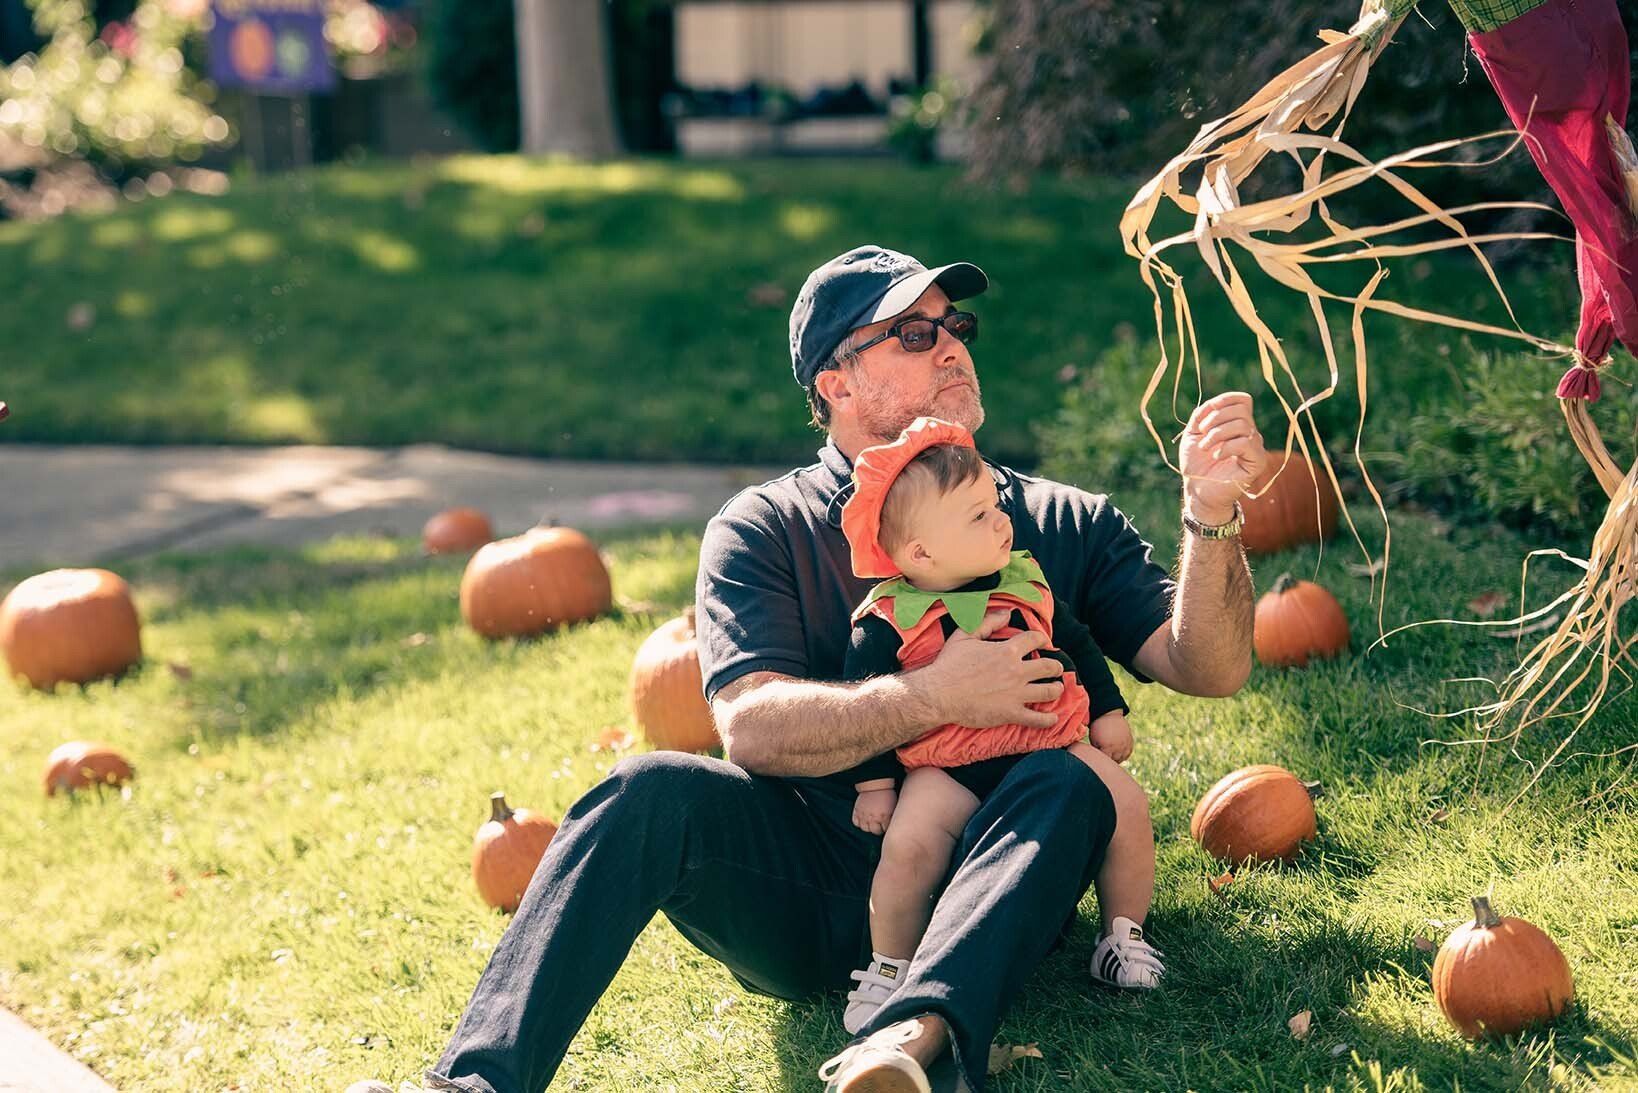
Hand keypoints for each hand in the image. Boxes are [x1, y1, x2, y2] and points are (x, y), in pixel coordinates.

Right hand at [852, 787, 896, 834]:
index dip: (886, 827)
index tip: (886, 825)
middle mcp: (873, 818)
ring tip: (871, 823)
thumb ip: (891, 817)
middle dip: (878, 829)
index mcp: (884, 817)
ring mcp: (864, 815)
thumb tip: (892, 825)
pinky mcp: (857, 811)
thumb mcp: (893, 807)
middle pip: (875, 831)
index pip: (885, 830)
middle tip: (879, 825)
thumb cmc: (886, 794)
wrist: (875, 785)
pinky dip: (859, 823)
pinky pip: (855, 822)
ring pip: (865, 829)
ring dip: (868, 827)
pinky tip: (863, 819)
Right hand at [908, 609, 1064, 728]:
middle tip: (1056, 669)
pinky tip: (1052, 717)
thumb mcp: (965, 635)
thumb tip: (1007, 613)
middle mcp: (1016, 671)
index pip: (1035, 639)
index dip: (1044, 639)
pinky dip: (1048, 719)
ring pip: (1049, 691)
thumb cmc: (949, 664)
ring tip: (1056, 688)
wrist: (939, 694)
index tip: (1046, 643)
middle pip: (1049, 667)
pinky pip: (1038, 718)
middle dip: (1056, 667)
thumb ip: (988, 622)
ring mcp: (1016, 694)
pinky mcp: (1011, 713)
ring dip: (1056, 689)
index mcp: (1007, 651)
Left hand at [1089, 710, 1134, 763]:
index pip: (1105, 762)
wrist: (1109, 715)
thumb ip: (1097, 752)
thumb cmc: (1098, 729)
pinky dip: (1123, 755)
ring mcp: (1125, 745)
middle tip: (1104, 756)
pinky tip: (1117, 752)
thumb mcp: (1094, 741)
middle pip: (1114, 761)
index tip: (1098, 759)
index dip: (1101, 762)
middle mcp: (1118, 747)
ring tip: (1110, 754)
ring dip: (1116, 759)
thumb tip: (1098, 762)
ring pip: (1122, 759)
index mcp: (1108, 747)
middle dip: (1108, 760)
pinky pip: (1127, 753)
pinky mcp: (1130, 742)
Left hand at [1178, 391, 1267, 524]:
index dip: (1224, 400)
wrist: (1198, 490)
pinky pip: (1247, 443)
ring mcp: (1255, 447)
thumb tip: (1212, 405)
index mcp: (1236, 423)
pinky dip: (1227, 447)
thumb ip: (1201, 415)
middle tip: (1202, 434)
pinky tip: (1216, 456)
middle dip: (1216, 418)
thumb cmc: (1196, 463)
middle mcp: (1249, 433)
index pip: (1242, 400)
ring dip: (1217, 434)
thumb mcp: (1192, 434)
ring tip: (1205, 447)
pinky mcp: (1257, 461)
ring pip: (1243, 425)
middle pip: (1241, 410)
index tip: (1204, 414)